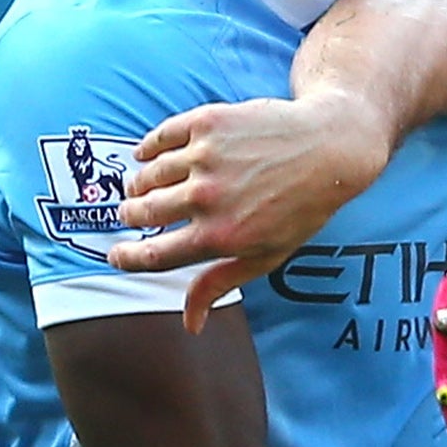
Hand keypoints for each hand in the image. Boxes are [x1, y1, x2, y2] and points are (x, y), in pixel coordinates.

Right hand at [110, 91, 393, 332]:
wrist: (329, 148)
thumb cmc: (301, 209)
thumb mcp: (266, 256)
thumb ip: (220, 284)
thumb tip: (190, 325)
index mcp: (219, 237)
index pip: (152, 256)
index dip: (126, 258)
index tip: (116, 254)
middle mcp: (207, 198)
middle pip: (142, 212)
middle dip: (130, 217)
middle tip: (132, 214)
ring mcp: (205, 157)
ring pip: (147, 175)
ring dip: (138, 185)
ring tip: (142, 188)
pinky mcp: (207, 122)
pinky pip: (158, 138)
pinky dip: (147, 149)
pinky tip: (147, 157)